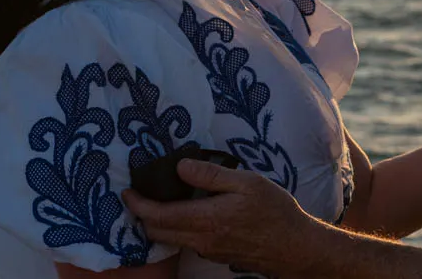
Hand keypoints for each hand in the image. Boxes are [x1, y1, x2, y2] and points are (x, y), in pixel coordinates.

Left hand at [122, 159, 326, 274]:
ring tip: (159, 202)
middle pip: (157, 233)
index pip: (159, 216)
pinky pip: (186, 242)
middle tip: (138, 196)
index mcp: (206, 219)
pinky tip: (187, 214)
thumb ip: (211, 175)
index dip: (138, 204)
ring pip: (171, 240)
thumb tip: (180, 166)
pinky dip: (176, 229)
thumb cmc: (275, 211)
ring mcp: (208, 250)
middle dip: (142, 216)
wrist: (294, 247)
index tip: (127, 191)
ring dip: (158, 224)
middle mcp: (201, 240)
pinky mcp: (216, 255)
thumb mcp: (248, 183)